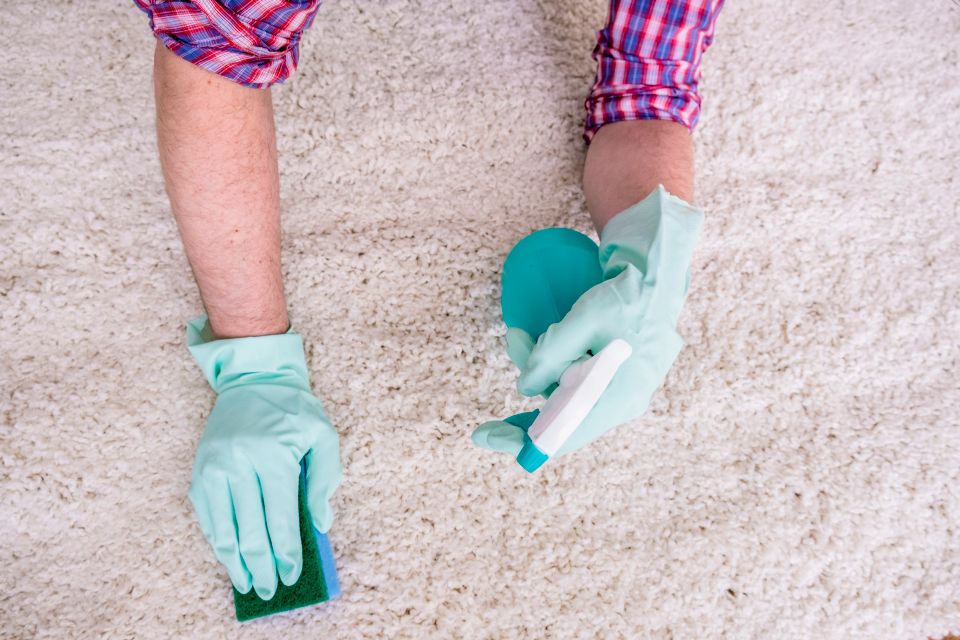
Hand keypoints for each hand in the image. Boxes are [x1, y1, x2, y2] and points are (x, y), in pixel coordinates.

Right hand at [185, 317, 341, 598]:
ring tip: (247, 584)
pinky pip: (206, 515)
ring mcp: (214, 468)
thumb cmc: (294, 409)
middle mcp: (240, 464)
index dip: (287, 552)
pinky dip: (217, 540)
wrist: (253, 378)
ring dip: (234, 562)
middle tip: (271, 590)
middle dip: (262, 566)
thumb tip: (321, 523)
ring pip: (223, 528)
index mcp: (274, 456)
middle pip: (251, 530)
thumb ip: (325, 479)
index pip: (281, 518)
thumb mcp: (323, 434)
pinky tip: (227, 557)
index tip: (292, 575)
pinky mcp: (200, 470)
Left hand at [473, 186, 702, 461]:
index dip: (520, 438)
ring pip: (568, 394)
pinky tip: (545, 344)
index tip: (485, 435)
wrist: (660, 275)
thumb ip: (550, 356)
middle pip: (562, 414)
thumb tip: (525, 387)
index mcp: (618, 398)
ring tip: (519, 335)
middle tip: (506, 354)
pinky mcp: (619, 375)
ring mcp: (623, 391)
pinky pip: (580, 383)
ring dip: (541, 368)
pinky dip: (557, 367)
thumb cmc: (626, 296)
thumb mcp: (583, 321)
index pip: (561, 434)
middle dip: (529, 384)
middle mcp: (622, 403)